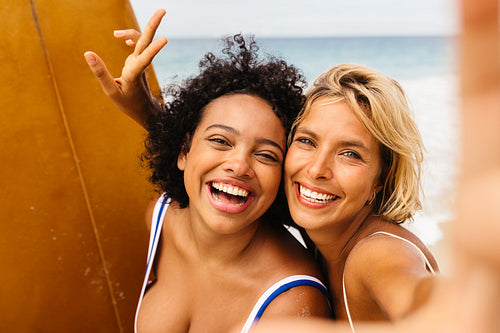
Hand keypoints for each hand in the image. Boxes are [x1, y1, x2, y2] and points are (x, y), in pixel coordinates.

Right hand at [84, 8, 167, 126]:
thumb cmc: (128, 103)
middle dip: (154, 25)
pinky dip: (132, 37)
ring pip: (142, 41)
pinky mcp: (139, 61)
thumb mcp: (111, 92)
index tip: (165, 39)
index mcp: (134, 75)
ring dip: (132, 31)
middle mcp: (140, 66)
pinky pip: (139, 45)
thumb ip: (100, 73)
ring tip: (117, 35)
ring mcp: (141, 62)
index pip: (144, 59)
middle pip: (147, 41)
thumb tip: (88, 53)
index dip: (154, 49)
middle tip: (162, 10)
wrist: (144, 109)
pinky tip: (122, 38)